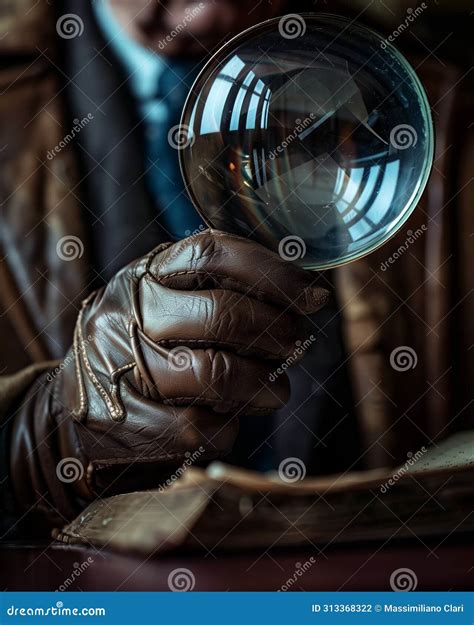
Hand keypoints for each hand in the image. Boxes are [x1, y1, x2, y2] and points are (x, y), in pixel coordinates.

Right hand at [11, 231, 328, 523]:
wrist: (69, 414)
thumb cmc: (140, 352)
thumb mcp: (164, 306)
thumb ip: (216, 293)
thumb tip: (301, 296)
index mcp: (144, 275)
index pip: (211, 252)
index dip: (272, 271)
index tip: (313, 295)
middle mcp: (125, 312)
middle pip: (221, 314)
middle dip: (276, 332)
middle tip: (295, 345)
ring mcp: (118, 367)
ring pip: (213, 373)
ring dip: (262, 386)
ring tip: (276, 391)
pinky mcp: (120, 421)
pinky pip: (197, 427)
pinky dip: (227, 427)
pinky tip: (228, 420)